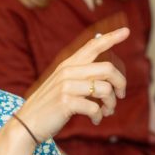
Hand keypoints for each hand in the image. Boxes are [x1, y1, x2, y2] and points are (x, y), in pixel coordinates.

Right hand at [14, 28, 128, 142]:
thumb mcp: (62, 83)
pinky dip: (99, 116)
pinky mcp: (66, 102)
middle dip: (121, 83)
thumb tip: (107, 72)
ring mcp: (66, 86)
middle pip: (108, 69)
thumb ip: (80, 74)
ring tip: (107, 112)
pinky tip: (96, 120)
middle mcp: (68, 71)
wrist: (27, 123)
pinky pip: (95, 108)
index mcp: (68, 64)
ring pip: (105, 89)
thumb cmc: (49, 105)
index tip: (127, 31)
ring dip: (111, 104)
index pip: (92, 46)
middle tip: (121, 96)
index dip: (111, 38)